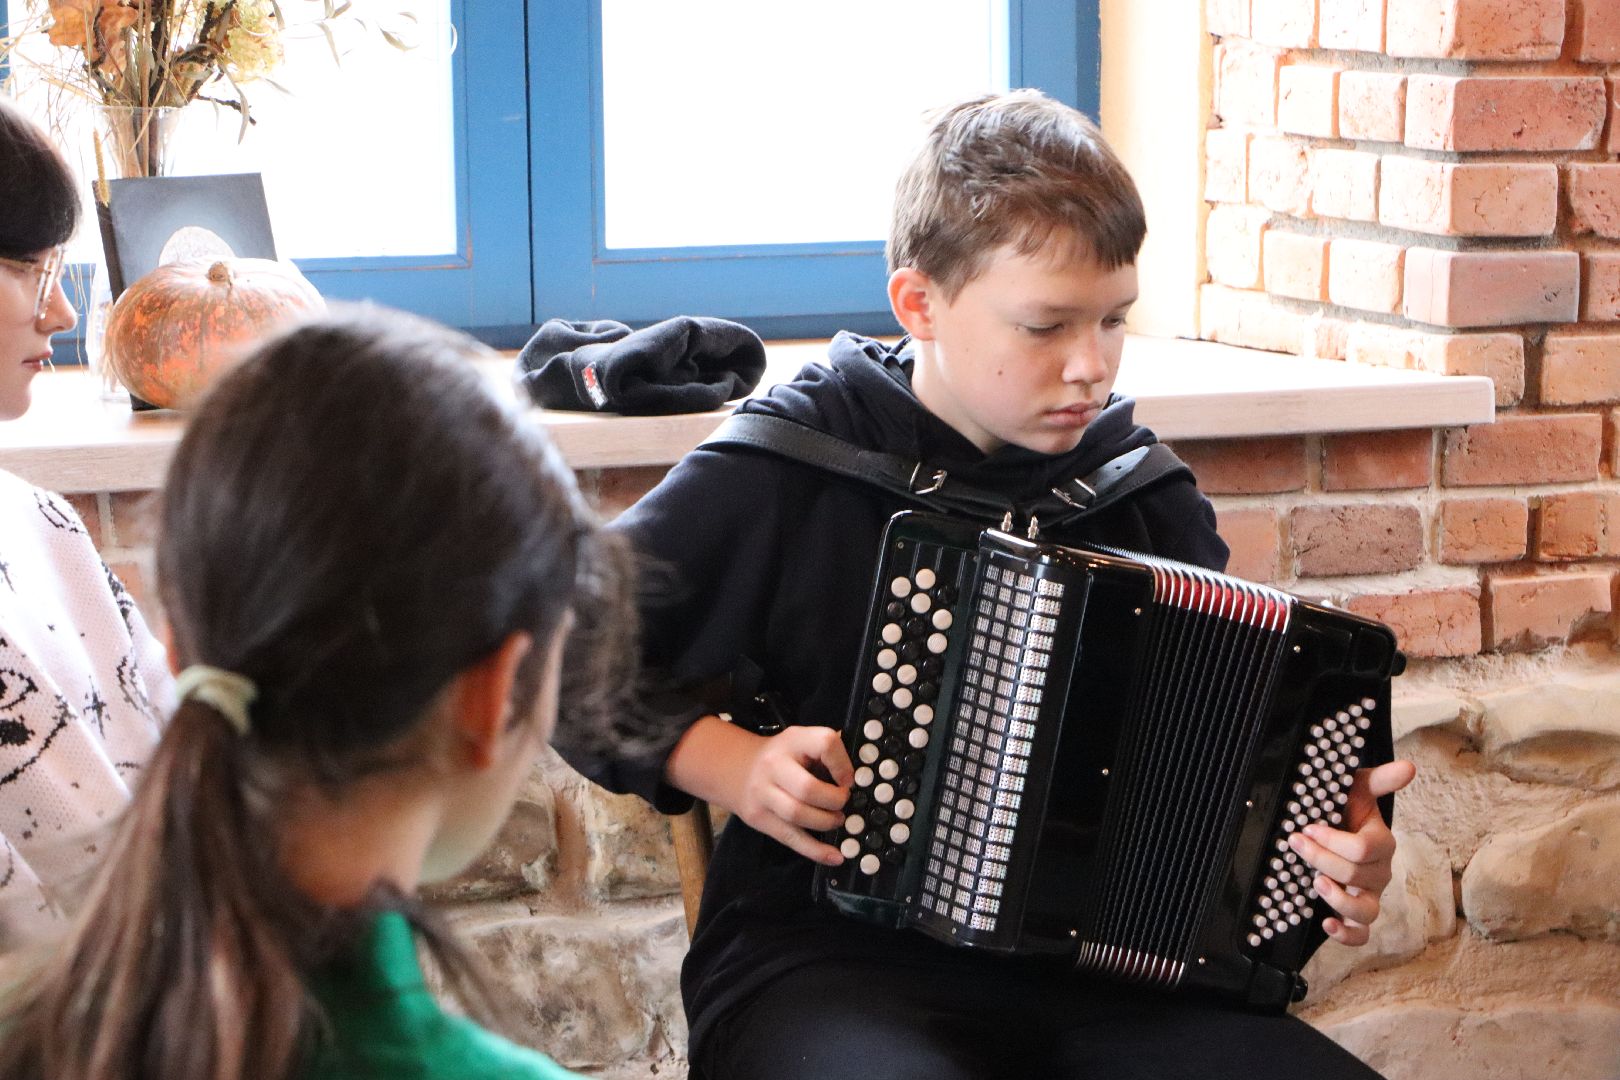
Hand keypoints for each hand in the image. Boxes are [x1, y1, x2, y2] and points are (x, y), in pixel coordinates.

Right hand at [732, 725, 854, 865]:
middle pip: (808, 789)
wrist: (736, 768)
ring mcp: (763, 793)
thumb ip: (828, 753)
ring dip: (826, 822)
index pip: (825, 744)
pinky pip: (791, 838)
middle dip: (834, 801)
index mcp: (793, 740)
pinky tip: (835, 856)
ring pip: (798, 815)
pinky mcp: (759, 818)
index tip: (848, 779)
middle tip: (843, 803)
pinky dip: (816, 851)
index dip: (843, 765)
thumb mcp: (802, 742)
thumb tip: (857, 778)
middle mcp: (774, 765)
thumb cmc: (782, 757)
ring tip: (836, 820)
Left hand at [1287, 759, 1416, 946]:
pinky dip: (1346, 934)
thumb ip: (1380, 779)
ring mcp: (1369, 895)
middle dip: (1320, 858)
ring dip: (1338, 899)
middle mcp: (1379, 872)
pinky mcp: (1357, 914)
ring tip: (1315, 882)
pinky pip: (1361, 935)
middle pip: (1356, 875)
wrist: (1336, 828)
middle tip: (1296, 842)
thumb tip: (1409, 767)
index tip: (1308, 827)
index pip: (1363, 849)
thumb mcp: (1358, 789)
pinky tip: (1327, 924)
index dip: (1331, 840)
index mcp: (1380, 843)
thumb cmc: (1346, 810)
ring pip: (1365, 910)